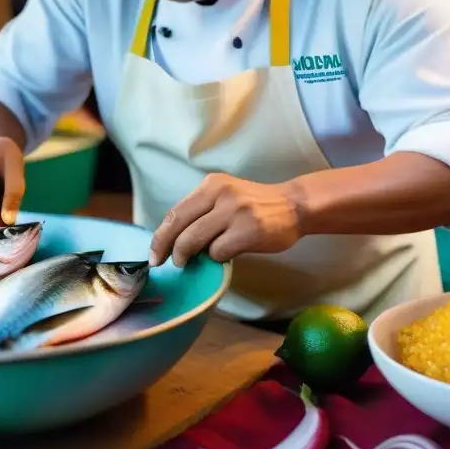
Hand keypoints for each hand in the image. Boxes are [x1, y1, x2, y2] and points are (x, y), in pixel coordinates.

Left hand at [149, 173, 301, 267]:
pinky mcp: (248, 231)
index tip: (154, 253)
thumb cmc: (256, 205)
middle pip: (178, 224)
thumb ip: (202, 211)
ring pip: (193, 239)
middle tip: (163, 263)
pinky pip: (218, 251)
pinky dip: (215, 258)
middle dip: (165, 247)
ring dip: (186, 255)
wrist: (294, 206)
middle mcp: (220, 194)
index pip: (175, 212)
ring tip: (189, 262)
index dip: (160, 235)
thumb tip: (173, 239)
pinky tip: (224, 255)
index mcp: (211, 185)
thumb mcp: (225, 197)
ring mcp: (234, 212)